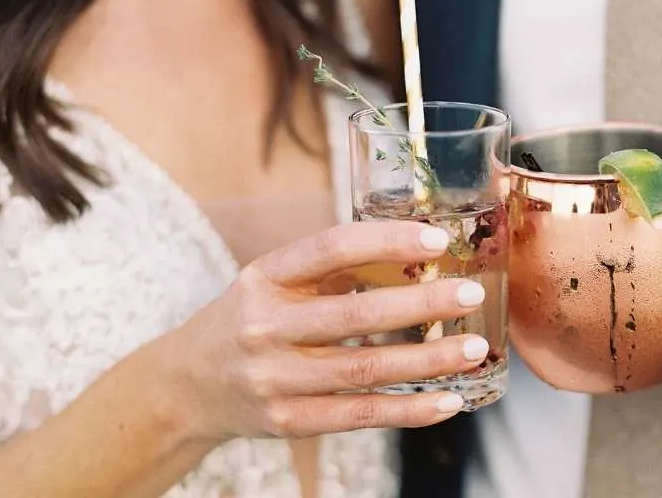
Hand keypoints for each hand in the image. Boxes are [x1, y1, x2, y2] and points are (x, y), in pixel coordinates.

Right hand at [168, 221, 487, 439]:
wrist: (186, 386)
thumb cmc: (249, 319)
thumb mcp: (272, 281)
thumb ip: (332, 270)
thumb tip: (416, 255)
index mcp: (265, 277)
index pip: (331, 248)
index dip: (387, 240)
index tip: (437, 238)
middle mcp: (265, 327)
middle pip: (357, 314)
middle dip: (422, 304)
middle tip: (470, 292)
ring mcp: (275, 379)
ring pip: (366, 369)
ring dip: (428, 360)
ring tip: (475, 347)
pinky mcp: (288, 422)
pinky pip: (360, 416)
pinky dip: (410, 410)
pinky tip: (449, 400)